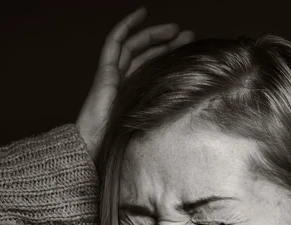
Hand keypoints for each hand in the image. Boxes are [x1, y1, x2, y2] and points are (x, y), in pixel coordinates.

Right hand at [76, 7, 193, 157]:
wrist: (97, 145)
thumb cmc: (124, 143)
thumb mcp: (153, 124)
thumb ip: (166, 111)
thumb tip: (193, 102)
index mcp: (136, 95)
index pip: (155, 69)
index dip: (171, 58)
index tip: (191, 51)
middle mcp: (125, 82)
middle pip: (147, 55)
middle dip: (168, 43)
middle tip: (189, 35)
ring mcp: (114, 75)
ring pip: (135, 45)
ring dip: (154, 34)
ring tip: (175, 28)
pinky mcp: (105, 70)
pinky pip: (115, 41)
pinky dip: (127, 25)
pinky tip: (141, 13)